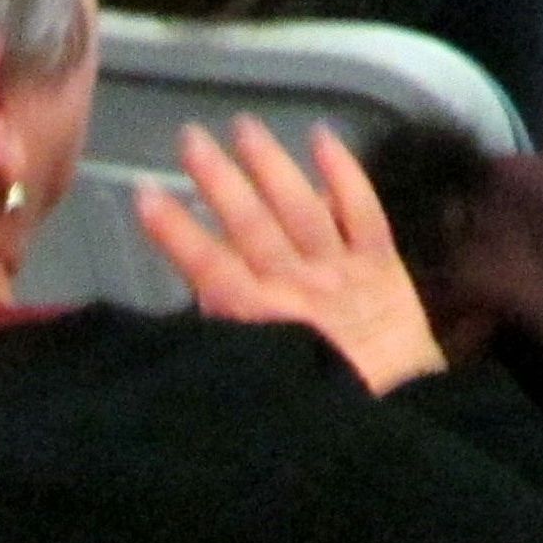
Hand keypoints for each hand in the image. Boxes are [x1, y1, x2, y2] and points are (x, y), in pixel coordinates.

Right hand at [137, 119, 446, 395]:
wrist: (397, 416)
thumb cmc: (322, 404)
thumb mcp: (259, 380)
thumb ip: (230, 330)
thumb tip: (204, 285)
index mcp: (262, 321)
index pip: (209, 266)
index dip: (175, 230)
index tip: (145, 193)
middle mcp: (298, 287)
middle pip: (251, 225)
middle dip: (218, 178)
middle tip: (190, 137)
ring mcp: (341, 272)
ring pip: (301, 208)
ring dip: (271, 164)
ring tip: (244, 125)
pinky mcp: (381, 266)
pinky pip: (363, 212)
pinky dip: (344, 173)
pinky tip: (322, 138)